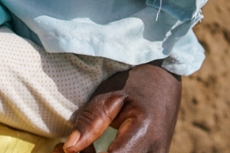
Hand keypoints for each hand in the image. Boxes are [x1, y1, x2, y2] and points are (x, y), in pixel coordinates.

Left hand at [59, 63, 180, 152]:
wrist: (165, 82)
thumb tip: (69, 148)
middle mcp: (155, 151)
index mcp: (145, 133)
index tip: (64, 148)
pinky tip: (93, 150)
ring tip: (83, 147)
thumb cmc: (135, 84)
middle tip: (67, 147)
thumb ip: (90, 121)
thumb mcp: (110, 95)